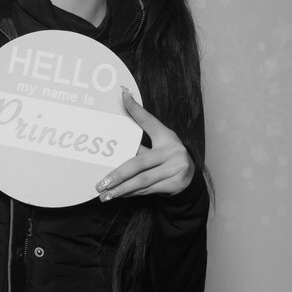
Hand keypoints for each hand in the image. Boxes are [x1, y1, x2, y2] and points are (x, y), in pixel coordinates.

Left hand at [95, 87, 193, 201]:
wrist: (190, 177)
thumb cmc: (168, 156)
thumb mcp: (158, 141)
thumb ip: (139, 135)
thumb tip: (121, 111)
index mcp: (166, 136)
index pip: (148, 120)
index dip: (136, 109)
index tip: (123, 95)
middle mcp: (172, 152)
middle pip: (139, 164)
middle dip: (118, 175)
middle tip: (101, 183)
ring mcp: (175, 169)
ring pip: (142, 181)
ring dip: (121, 189)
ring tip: (105, 194)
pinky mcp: (175, 184)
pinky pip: (147, 190)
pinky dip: (131, 193)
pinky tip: (119, 195)